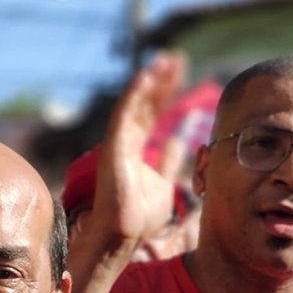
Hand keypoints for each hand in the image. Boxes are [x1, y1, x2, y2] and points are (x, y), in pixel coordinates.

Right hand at [95, 52, 183, 246]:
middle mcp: (125, 140)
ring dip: (150, 81)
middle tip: (175, 58)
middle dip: (160, 80)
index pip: (151, 111)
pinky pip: (123, 115)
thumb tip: (175, 142)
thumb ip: (167, 162)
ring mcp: (117, 143)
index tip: (179, 71)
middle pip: (144, 102)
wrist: (125, 234)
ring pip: (134, 103)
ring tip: (165, 61)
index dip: (164, 91)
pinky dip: (133, 95)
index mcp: (135, 147)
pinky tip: (146, 76)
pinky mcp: (113, 148)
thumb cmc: (141, 216)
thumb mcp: (163, 183)